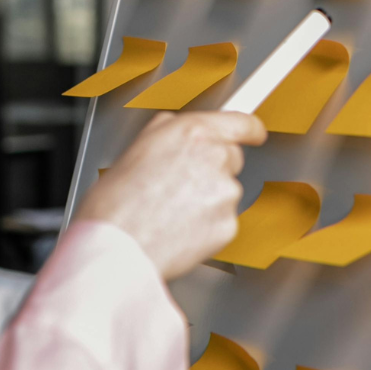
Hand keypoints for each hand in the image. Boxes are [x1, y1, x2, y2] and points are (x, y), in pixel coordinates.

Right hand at [75, 111, 265, 279]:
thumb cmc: (116, 204)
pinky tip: (179, 229)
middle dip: (212, 170)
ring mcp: (225, 193)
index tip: (254, 132)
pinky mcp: (228, 225)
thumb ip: (169, 133)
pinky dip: (207, 226)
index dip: (249, 129)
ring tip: (170, 212)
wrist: (118, 247)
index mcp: (191, 133)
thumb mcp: (136, 148)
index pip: (241, 122)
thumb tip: (180, 130)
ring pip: (226, 192)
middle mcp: (214, 158)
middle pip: (231, 158)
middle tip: (179, 187)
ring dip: (207, 200)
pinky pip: (223, 221)